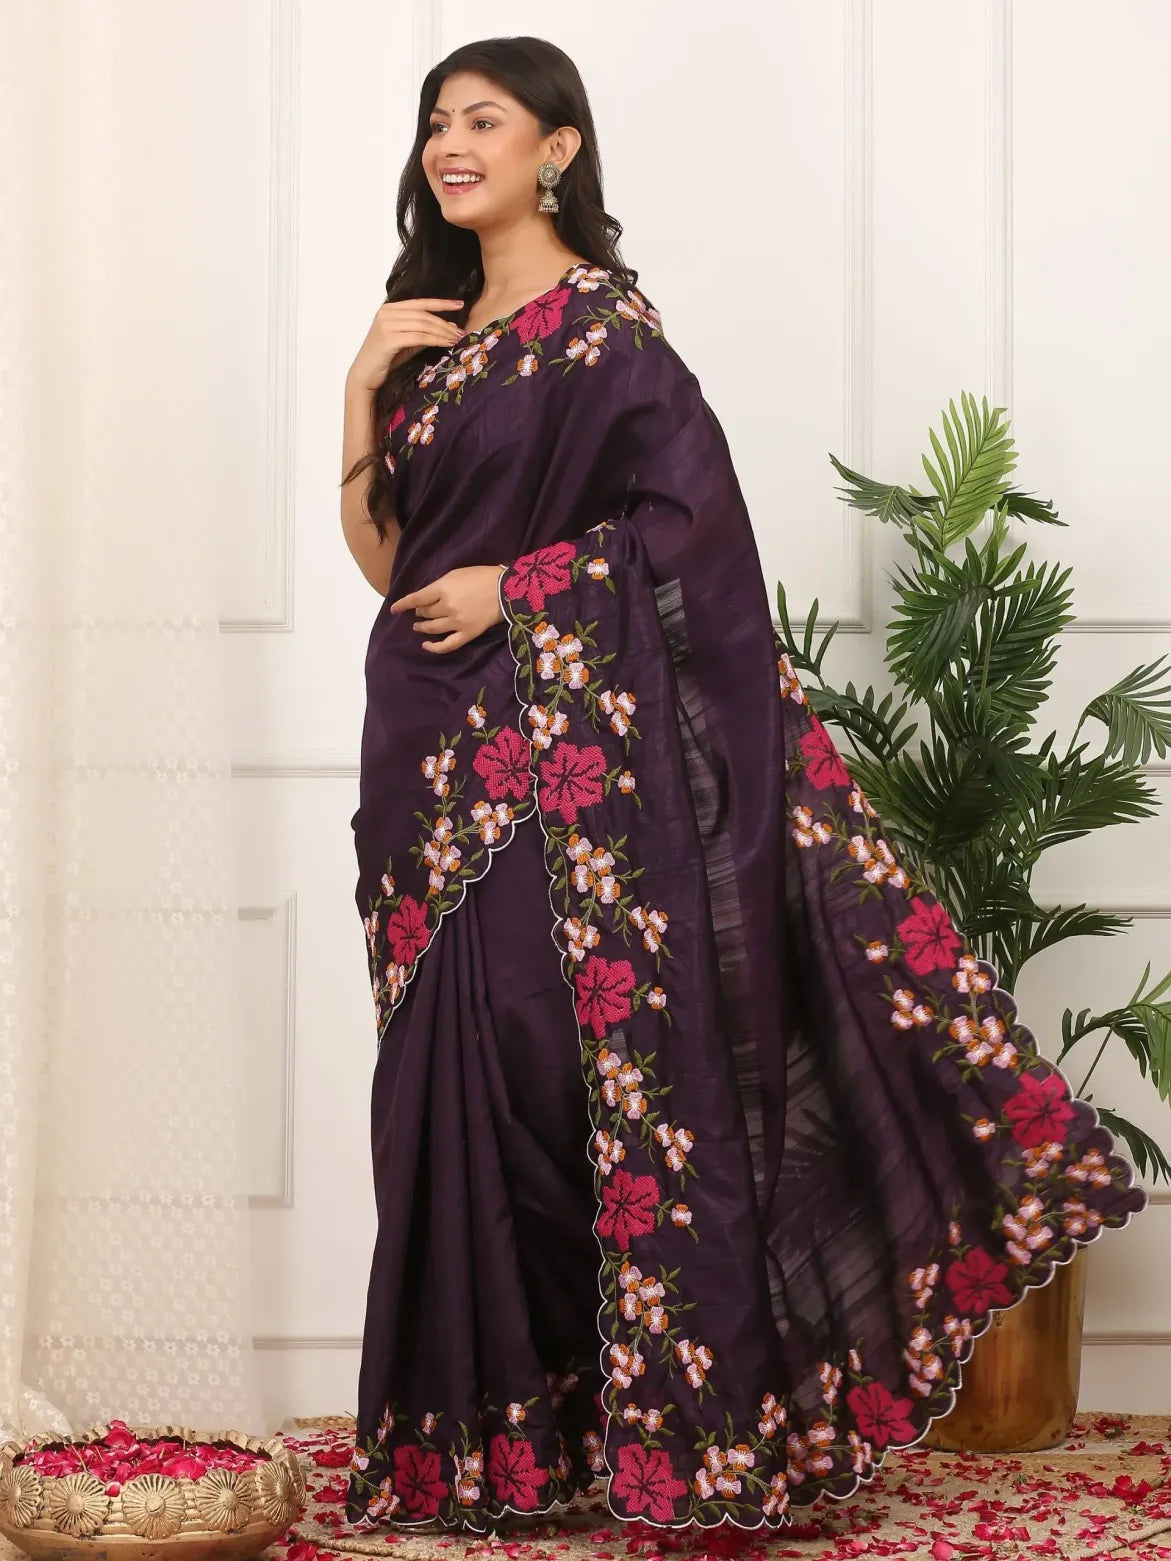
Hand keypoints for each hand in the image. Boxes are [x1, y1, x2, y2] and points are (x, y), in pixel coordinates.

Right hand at [347, 297, 465, 392]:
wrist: (365, 374)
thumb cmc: (386, 358)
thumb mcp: (407, 342)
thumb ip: (424, 332)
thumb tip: (450, 327)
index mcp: (389, 309)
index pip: (420, 303)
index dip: (441, 303)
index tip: (460, 304)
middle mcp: (386, 313)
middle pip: (423, 315)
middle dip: (444, 323)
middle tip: (461, 332)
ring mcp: (386, 325)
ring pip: (422, 325)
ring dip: (442, 332)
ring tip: (456, 339)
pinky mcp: (388, 339)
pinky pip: (418, 337)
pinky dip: (434, 340)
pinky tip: (445, 343)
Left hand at [389, 565, 506, 652]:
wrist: (507, 589)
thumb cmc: (482, 576)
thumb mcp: (457, 573)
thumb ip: (440, 586)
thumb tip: (425, 598)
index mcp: (443, 588)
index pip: (416, 598)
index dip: (403, 604)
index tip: (394, 609)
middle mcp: (447, 606)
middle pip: (425, 612)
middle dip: (419, 612)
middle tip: (419, 611)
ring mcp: (457, 622)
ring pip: (432, 627)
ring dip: (422, 627)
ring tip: (418, 627)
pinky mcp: (467, 634)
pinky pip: (447, 645)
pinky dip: (434, 647)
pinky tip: (426, 645)